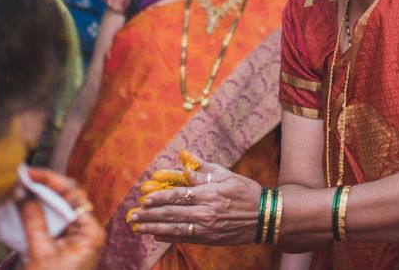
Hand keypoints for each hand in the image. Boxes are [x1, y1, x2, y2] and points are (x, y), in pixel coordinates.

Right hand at [20, 168, 103, 269]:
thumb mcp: (41, 252)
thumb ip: (33, 220)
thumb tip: (24, 192)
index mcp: (90, 231)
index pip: (73, 194)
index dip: (50, 180)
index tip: (29, 173)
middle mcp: (86, 230)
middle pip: (66, 198)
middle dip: (43, 186)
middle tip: (21, 177)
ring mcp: (75, 237)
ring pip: (58, 208)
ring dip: (38, 197)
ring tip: (19, 187)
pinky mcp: (63, 244)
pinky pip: (52, 221)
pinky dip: (37, 212)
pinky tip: (22, 206)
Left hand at [130, 157, 259, 245]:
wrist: (265, 217)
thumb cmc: (245, 191)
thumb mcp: (225, 175)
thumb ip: (201, 170)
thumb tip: (183, 159)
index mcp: (209, 194)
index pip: (178, 196)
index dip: (160, 198)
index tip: (145, 199)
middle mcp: (205, 212)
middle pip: (172, 214)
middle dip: (150, 215)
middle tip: (132, 216)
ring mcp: (207, 228)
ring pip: (175, 229)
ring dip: (154, 228)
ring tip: (138, 227)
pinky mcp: (210, 239)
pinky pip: (185, 238)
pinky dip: (169, 237)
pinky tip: (156, 236)